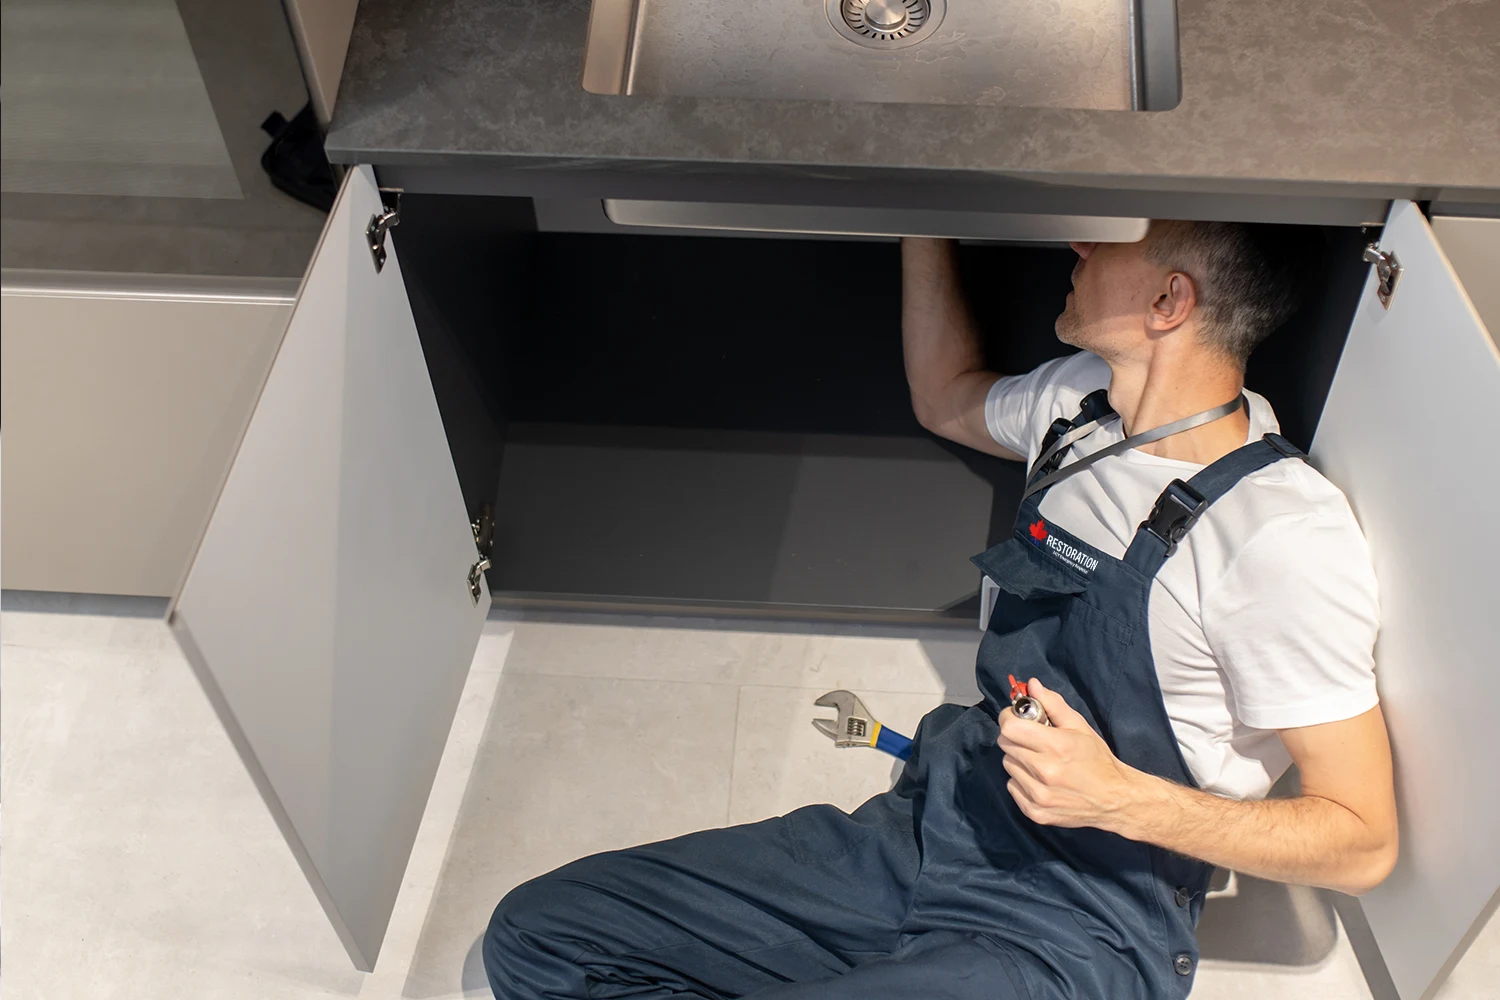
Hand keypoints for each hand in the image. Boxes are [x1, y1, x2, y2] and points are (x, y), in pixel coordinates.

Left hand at [997, 678, 1144, 831]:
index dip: (1009, 718)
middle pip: (1005, 744)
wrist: (1114, 799)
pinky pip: (1012, 787)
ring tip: (1041, 761)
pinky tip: (1040, 780)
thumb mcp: (1079, 726)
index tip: (1017, 717)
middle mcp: (1044, 771)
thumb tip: (1032, 685)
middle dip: (1016, 737)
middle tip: (1033, 739)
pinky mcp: (1035, 812)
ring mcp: (1038, 794)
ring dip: (1019, 759)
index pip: (1009, 727)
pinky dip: (1021, 781)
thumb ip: (1053, 704)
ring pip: (1008, 765)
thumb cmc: (1097, 759)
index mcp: (1056, 746)